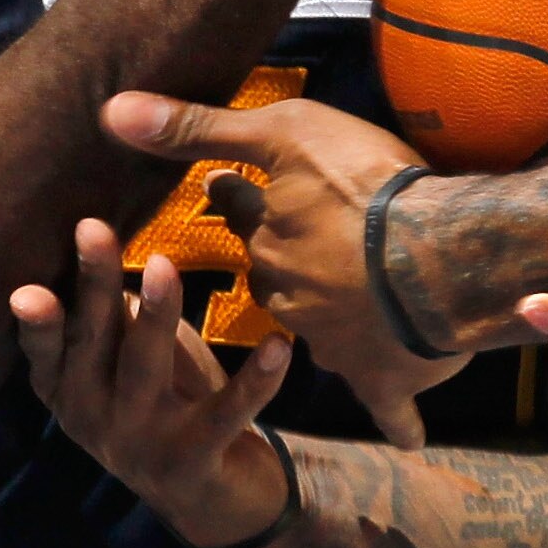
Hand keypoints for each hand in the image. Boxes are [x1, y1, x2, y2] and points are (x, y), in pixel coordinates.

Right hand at [12, 221, 293, 547]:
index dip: (38, 323)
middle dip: (94, 285)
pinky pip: (226, 413)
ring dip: (156, 315)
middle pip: (94, 342)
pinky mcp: (194, 461)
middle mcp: (94, 419)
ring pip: (146, 369)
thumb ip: (108, 317)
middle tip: (93, 229)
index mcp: (69, 392)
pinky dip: (254, 380)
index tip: (27, 289)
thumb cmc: (160, 405)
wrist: (208, 501)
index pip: (47, 351)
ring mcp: (141, 443)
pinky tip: (279, 346)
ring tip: (165, 265)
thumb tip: (96, 237)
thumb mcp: (123, 363)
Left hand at [103, 91, 464, 446]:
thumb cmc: (363, 186)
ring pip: (321, 330)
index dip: (240, 196)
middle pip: (274, 274)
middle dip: (281, 261)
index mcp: (267, 236)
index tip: (229, 184)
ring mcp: (332, 339)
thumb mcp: (282, 133)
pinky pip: (387, 403)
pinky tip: (407, 436)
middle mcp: (286, 293)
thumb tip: (111, 111)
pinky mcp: (380, 374)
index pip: (242, 210)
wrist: (436, 260)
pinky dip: (398, 416)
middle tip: (300, 244)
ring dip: (330, 321)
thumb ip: (200, 128)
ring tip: (350, 308)